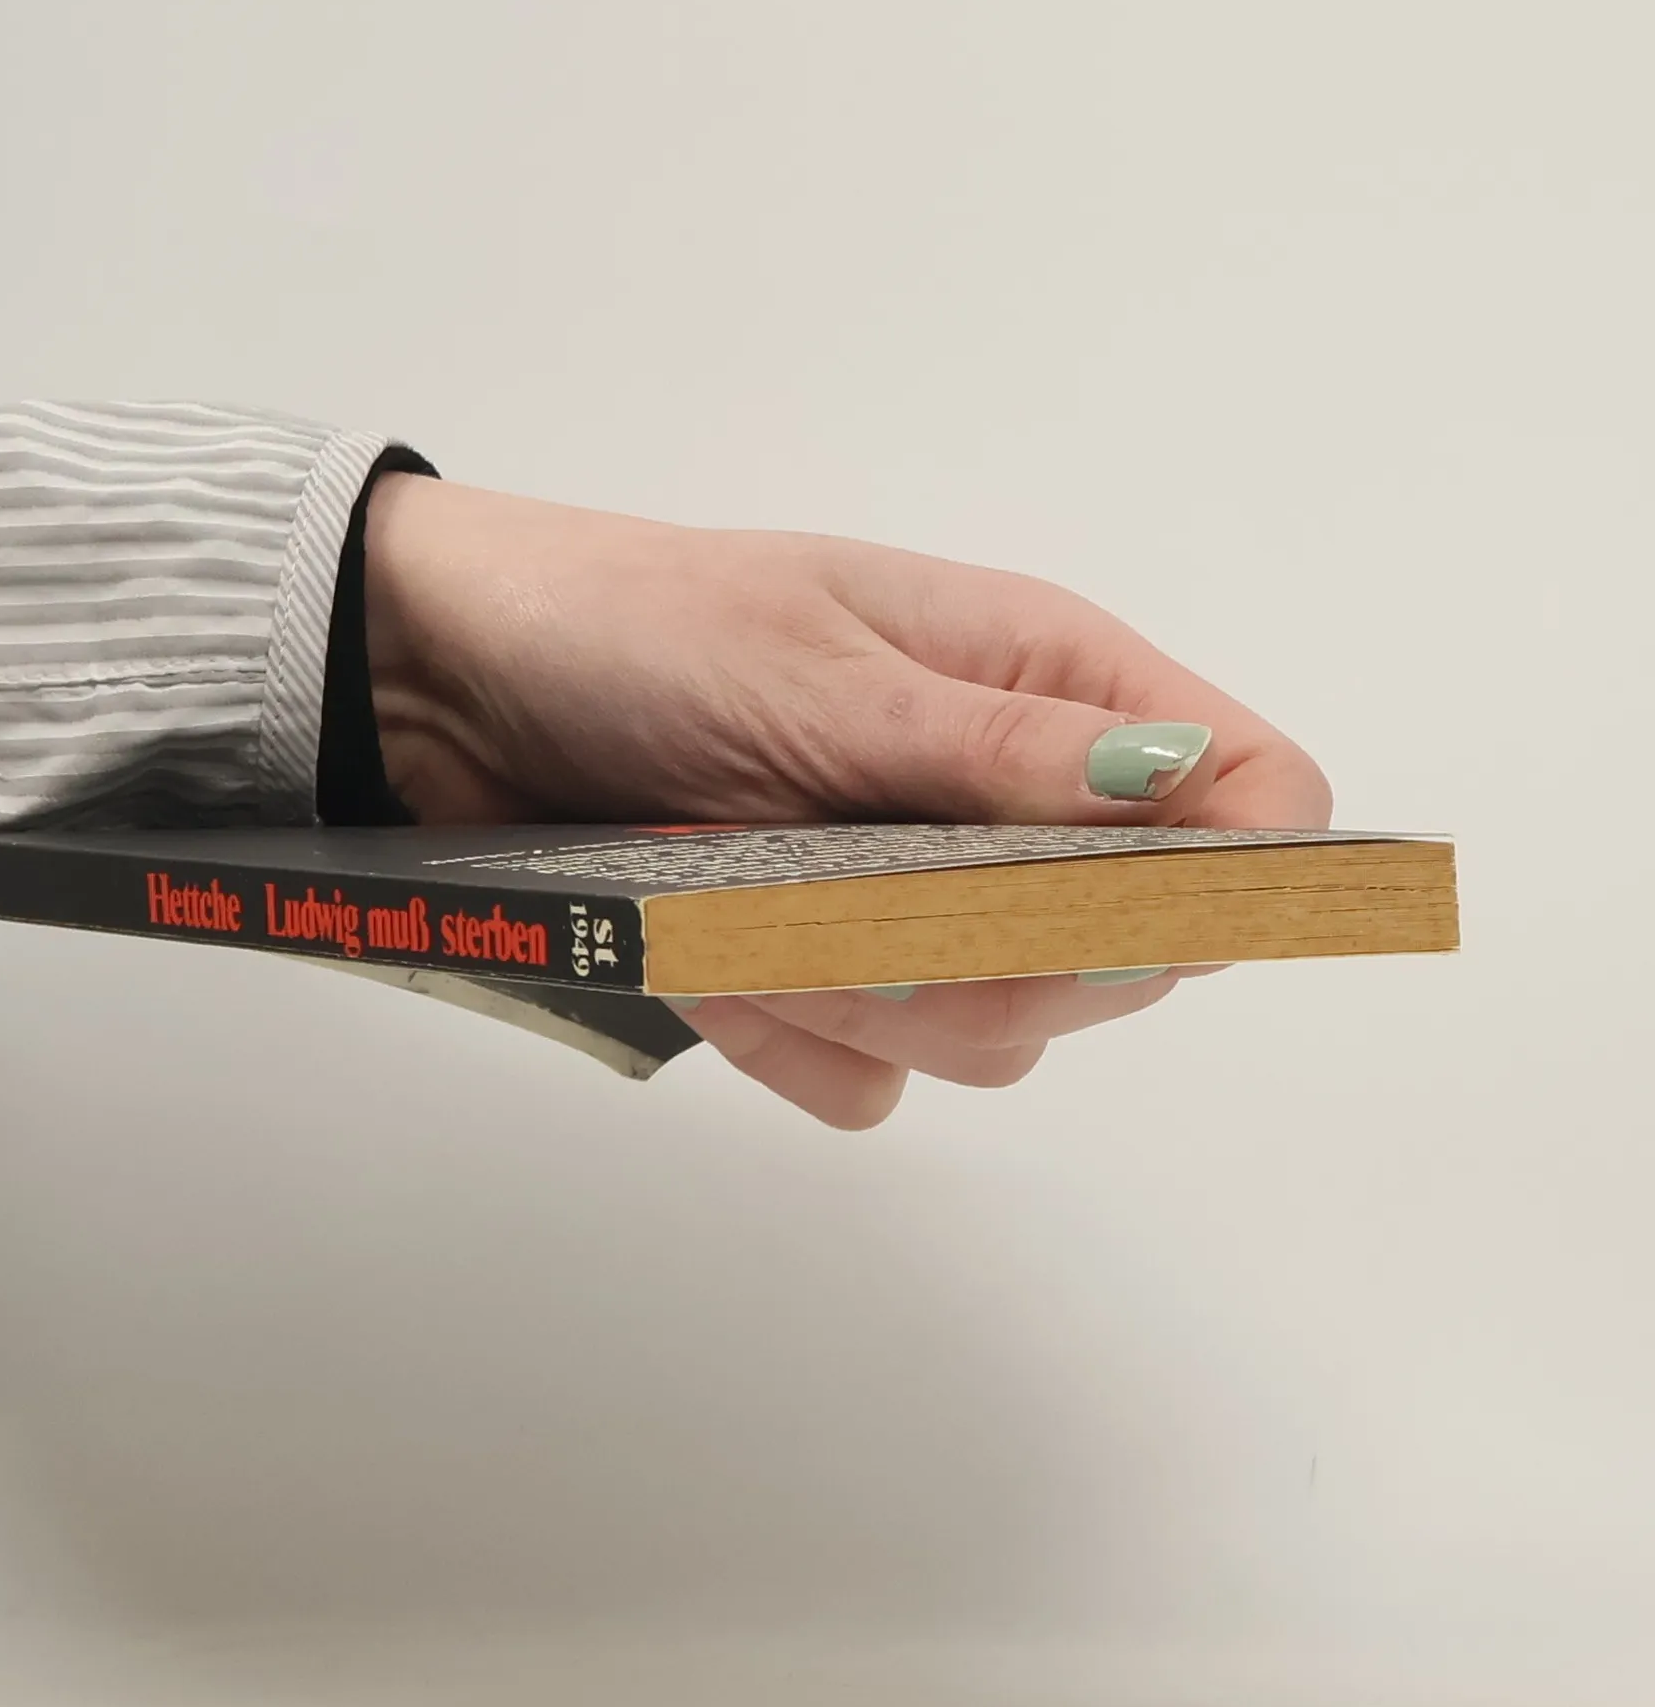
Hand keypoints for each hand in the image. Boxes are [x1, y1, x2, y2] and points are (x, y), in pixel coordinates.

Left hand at [364, 475, 1331, 1126]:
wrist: (462, 686)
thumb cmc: (639, 629)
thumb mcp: (821, 671)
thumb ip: (1005, 753)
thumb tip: (1196, 786)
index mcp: (1042, 682)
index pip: (1245, 793)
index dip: (1220, 875)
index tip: (1097, 909)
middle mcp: (1007, 801)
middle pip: (1123, 958)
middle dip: (982, 960)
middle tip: (846, 897)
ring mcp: (920, 901)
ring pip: (995, 1037)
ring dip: (860, 997)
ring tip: (737, 909)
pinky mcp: (830, 976)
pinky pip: (873, 1077)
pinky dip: (791, 1040)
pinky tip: (716, 963)